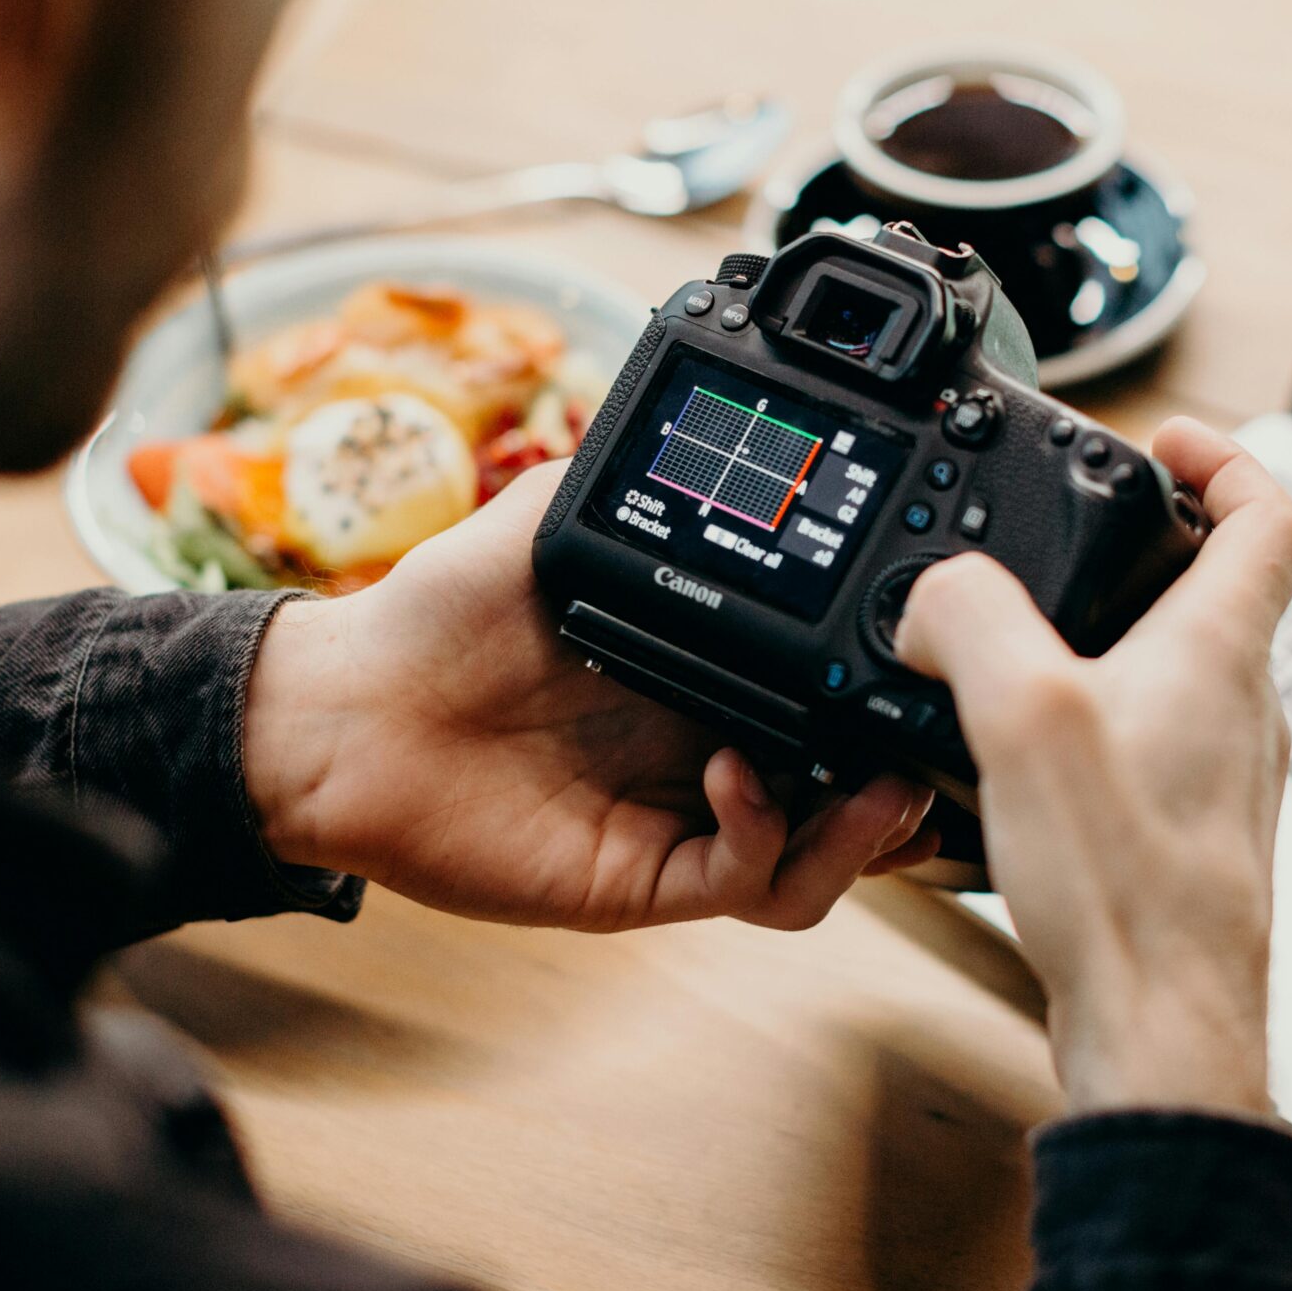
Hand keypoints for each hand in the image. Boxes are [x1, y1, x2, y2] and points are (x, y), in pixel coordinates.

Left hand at [243, 464, 936, 930]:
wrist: (344, 711)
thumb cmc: (434, 616)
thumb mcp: (552, 517)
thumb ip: (639, 473)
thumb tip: (706, 410)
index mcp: (706, 670)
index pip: (827, 689)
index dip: (888, 685)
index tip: (933, 647)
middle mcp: (709, 750)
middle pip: (851, 786)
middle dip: (914, 775)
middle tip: (946, 735)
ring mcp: (682, 820)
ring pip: (819, 857)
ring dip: (869, 832)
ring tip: (887, 786)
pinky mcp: (644, 877)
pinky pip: (743, 880)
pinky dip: (768, 836)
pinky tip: (743, 777)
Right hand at [894, 418, 1291, 1118]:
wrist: (1160, 1034)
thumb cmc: (1127, 892)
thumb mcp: (1023, 719)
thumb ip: (970, 622)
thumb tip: (933, 595)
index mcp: (1220, 654)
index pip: (1271, 516)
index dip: (1224, 457)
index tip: (1165, 440)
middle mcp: (1242, 710)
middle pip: (1221, 592)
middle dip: (1140, 549)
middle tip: (1065, 539)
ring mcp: (1223, 779)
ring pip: (1183, 675)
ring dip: (1112, 642)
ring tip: (1022, 652)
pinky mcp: (1188, 840)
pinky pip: (1152, 751)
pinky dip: (1095, 727)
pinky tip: (1024, 770)